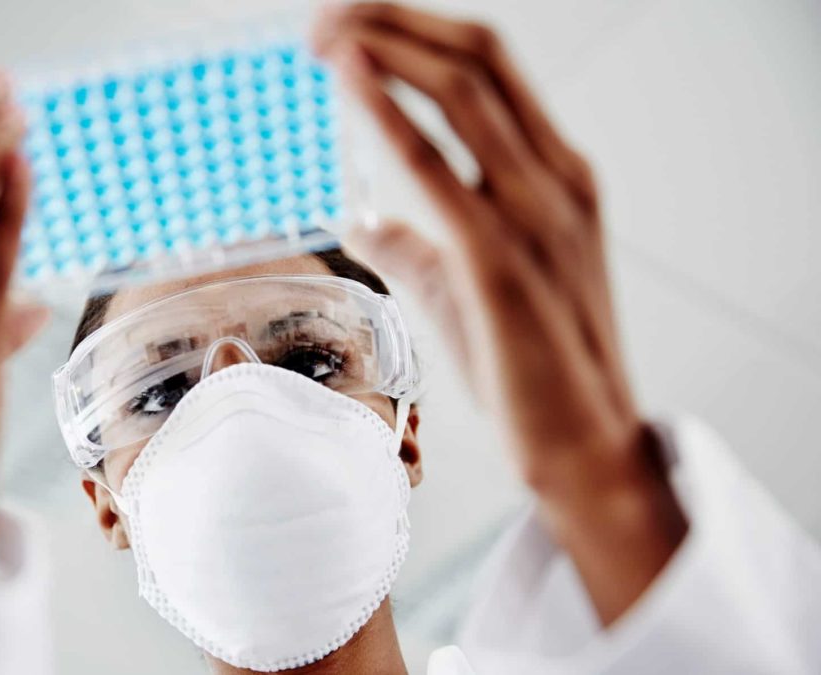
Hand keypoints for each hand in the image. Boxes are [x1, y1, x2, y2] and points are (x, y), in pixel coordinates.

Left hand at [314, 4, 685, 622]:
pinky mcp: (501, 260)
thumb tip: (361, 219)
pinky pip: (439, 168)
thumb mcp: (463, 285)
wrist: (580, 439)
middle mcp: (555, 177)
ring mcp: (537, 213)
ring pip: (462, 92)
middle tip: (321, 16)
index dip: (418, 31)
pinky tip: (349, 77)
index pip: (489, 66)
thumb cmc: (527, 362)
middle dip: (394, 21)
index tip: (353, 25)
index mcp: (557, 173)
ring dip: (385, 47)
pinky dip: (391, 112)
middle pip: (476, 56)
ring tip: (322, 32)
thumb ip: (413, 242)